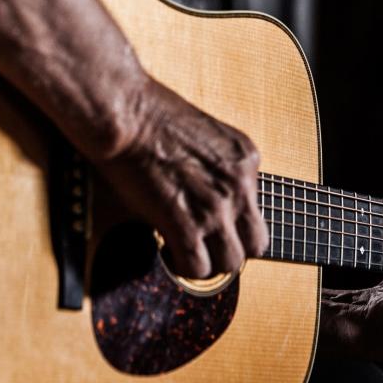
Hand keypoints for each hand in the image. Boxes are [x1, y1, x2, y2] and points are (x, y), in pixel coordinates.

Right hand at [94, 76, 267, 277]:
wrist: (126, 114)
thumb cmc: (150, 114)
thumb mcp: (203, 133)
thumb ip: (214, 164)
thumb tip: (202, 186)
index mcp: (246, 159)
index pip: (256, 207)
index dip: (231, 219)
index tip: (209, 219)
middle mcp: (239, 185)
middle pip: (256, 243)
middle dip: (228, 248)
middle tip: (203, 243)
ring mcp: (216, 207)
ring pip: (231, 262)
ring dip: (207, 262)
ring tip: (183, 249)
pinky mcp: (187, 224)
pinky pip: (198, 268)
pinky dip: (181, 267)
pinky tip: (165, 249)